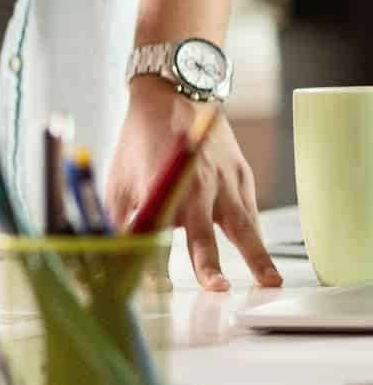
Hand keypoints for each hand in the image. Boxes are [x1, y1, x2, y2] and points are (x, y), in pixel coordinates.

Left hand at [105, 80, 281, 291]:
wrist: (173, 96)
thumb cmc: (140, 141)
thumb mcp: (119, 177)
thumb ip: (120, 217)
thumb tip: (115, 252)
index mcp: (159, 185)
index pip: (156, 234)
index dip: (154, 262)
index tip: (155, 288)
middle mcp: (193, 185)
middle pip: (201, 232)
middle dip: (208, 263)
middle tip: (216, 288)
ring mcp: (222, 180)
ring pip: (242, 224)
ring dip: (256, 256)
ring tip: (270, 282)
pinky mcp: (241, 176)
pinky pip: (251, 212)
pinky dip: (255, 236)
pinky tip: (263, 260)